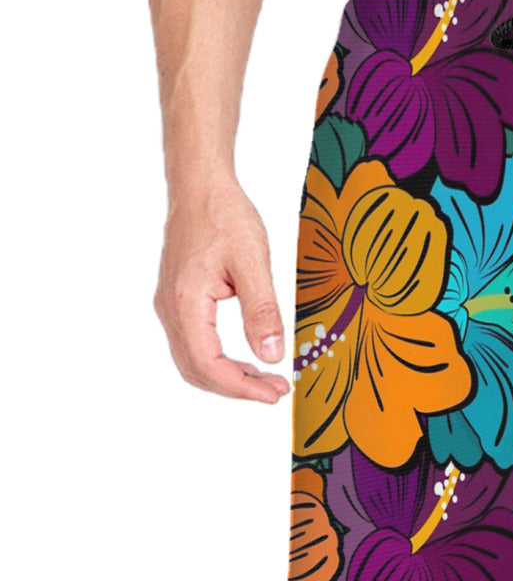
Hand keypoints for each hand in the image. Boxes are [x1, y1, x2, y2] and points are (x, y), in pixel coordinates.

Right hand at [153, 176, 290, 402]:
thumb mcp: (254, 261)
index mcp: (186, 302)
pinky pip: (193, 343)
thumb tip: (272, 354)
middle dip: (236, 387)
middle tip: (275, 391)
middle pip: (196, 370)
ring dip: (227, 376)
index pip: (208, 364)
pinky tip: (245, 358)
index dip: (241, 387)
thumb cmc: (224, 216)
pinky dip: (218, 359)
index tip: (274, 393)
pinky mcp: (177, 300)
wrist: (200, 187)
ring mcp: (170, 306)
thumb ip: (262, 310)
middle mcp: (170, 309)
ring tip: (265, 379)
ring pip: (192, 360)